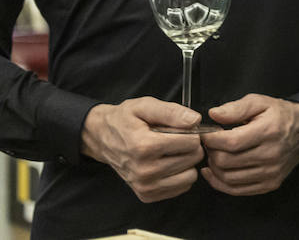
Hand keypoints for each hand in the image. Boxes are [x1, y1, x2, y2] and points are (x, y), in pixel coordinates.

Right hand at [80, 98, 203, 201]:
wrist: (101, 137)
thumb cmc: (124, 120)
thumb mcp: (145, 106)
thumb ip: (171, 112)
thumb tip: (194, 120)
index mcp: (144, 147)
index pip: (192, 142)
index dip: (191, 132)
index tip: (181, 129)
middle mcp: (144, 170)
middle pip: (193, 158)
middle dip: (189, 146)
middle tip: (174, 139)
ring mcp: (144, 186)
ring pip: (190, 175)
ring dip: (186, 162)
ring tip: (172, 151)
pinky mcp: (146, 195)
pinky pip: (181, 187)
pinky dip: (180, 175)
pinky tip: (168, 164)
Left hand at [199, 94, 298, 194]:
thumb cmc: (281, 115)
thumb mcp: (260, 102)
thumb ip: (236, 108)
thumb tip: (214, 114)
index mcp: (268, 131)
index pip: (230, 142)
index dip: (211, 140)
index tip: (206, 135)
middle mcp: (271, 155)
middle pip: (226, 162)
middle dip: (211, 152)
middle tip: (211, 145)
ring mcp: (271, 172)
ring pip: (228, 178)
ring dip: (214, 168)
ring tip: (215, 156)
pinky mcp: (270, 183)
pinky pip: (237, 190)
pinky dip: (220, 183)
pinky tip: (215, 173)